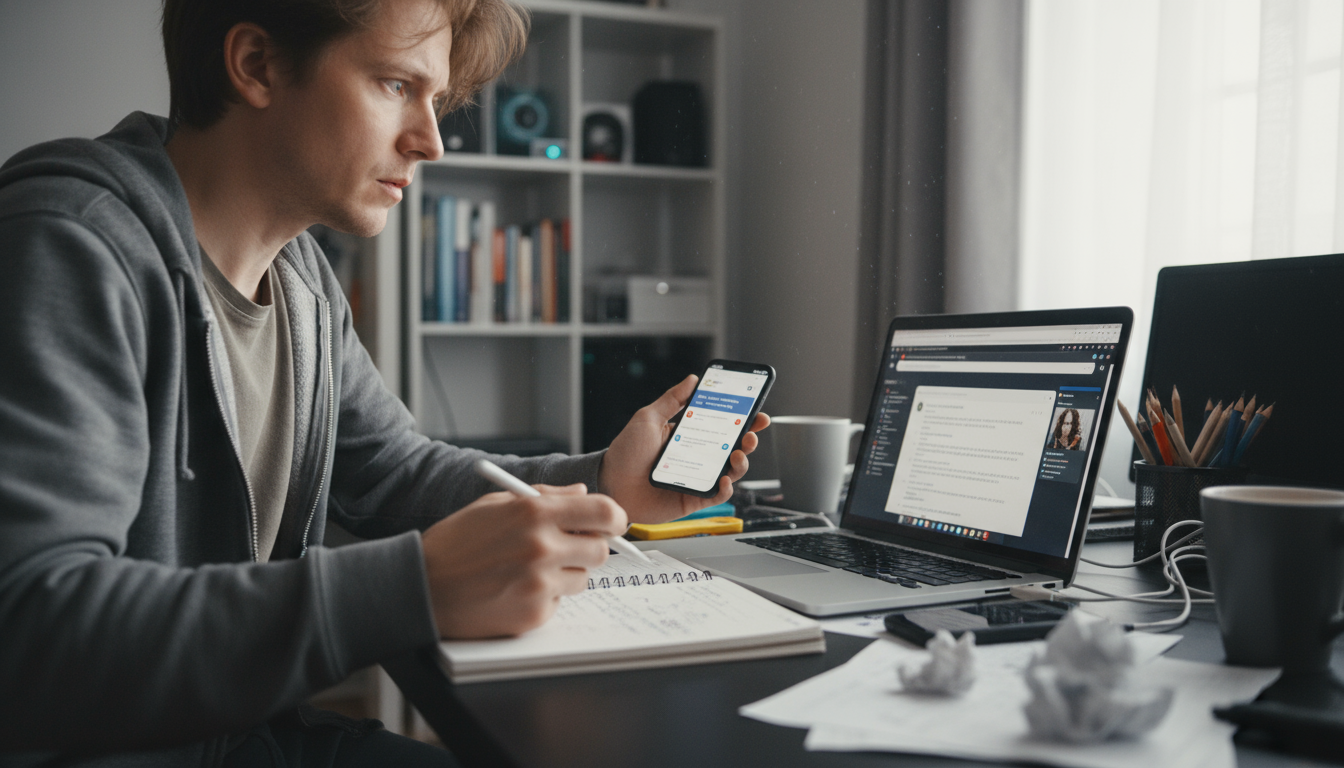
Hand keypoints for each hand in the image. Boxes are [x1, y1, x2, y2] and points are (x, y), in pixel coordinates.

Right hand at [421, 484, 627, 638]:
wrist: (421, 587)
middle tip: (566, 547)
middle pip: (601, 550)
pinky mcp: (534, 614)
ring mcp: (539, 583)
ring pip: (583, 578)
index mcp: (534, 513)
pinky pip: (559, 601)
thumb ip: (546, 496)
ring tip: (529, 569)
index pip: (604, 512)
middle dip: (588, 548)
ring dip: (567, 573)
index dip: (614, 518)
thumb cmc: (455, 543)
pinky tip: (515, 589)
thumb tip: (582, 492)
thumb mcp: (495, 505)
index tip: (612, 523)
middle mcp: (542, 547)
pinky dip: (545, 596)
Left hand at [600, 374, 769, 523]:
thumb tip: (692, 379)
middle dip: (748, 439)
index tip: (756, 411)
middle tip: (751, 432)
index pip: (723, 425)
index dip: (743, 419)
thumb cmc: (625, 453)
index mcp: (689, 436)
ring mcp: (697, 478)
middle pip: (733, 447)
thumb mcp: (648, 418)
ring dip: (741, 462)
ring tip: (737, 454)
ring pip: (731, 471)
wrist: (610, 484)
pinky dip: (726, 488)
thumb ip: (671, 399)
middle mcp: (697, 457)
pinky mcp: (694, 499)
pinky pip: (717, 495)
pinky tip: (724, 479)